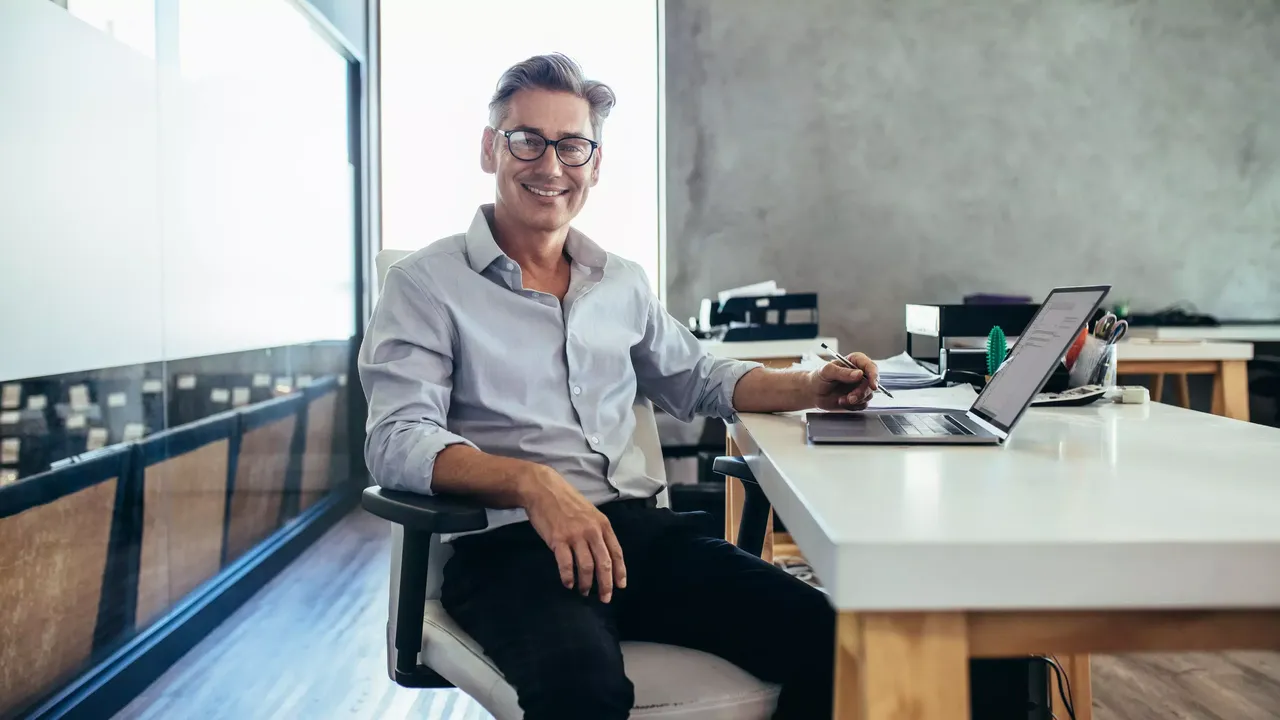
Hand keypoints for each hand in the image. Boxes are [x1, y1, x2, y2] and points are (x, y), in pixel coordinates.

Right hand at [523, 468, 626, 601]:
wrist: (543, 489)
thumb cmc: (566, 501)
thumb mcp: (590, 512)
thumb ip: (597, 530)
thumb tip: (603, 552)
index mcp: (602, 524)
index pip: (616, 552)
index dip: (619, 572)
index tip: (620, 586)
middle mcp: (592, 531)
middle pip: (604, 563)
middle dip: (606, 584)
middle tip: (605, 598)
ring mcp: (575, 536)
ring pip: (586, 567)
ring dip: (586, 584)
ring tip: (584, 592)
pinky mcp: (558, 540)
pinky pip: (566, 565)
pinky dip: (568, 577)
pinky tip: (568, 584)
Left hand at [809, 352, 878, 410]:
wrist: (813, 393)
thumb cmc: (818, 378)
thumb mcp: (827, 371)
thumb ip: (842, 372)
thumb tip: (859, 374)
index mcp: (854, 362)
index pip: (870, 366)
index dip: (874, 375)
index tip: (872, 385)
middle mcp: (860, 373)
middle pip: (871, 383)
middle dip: (861, 392)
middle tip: (850, 398)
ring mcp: (860, 386)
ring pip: (868, 395)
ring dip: (856, 400)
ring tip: (841, 399)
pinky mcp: (858, 398)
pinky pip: (863, 404)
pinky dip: (853, 406)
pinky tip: (842, 402)